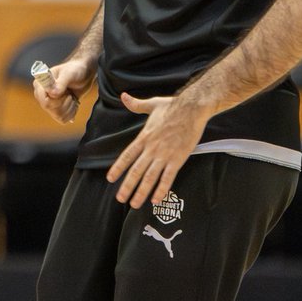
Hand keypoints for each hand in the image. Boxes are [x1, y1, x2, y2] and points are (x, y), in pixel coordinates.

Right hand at [34, 57, 93, 123]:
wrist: (84, 74)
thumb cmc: (75, 70)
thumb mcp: (69, 74)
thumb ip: (60, 83)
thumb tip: (52, 94)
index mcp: (40, 84)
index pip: (43, 101)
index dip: (56, 101)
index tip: (66, 92)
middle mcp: (42, 94)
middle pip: (50, 109)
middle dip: (64, 103)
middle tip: (70, 94)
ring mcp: (49, 103)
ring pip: (58, 116)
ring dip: (69, 108)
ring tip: (72, 97)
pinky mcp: (57, 110)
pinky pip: (62, 119)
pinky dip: (71, 113)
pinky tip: (73, 104)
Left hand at [106, 92, 208, 209]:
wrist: (191, 109)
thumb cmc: (172, 106)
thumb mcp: (151, 104)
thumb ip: (136, 104)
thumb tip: (123, 97)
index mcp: (144, 137)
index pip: (127, 155)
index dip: (118, 168)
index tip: (110, 179)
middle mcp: (151, 148)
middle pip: (136, 170)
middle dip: (127, 186)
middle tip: (120, 198)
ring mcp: (164, 155)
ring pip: (150, 177)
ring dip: (141, 192)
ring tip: (134, 203)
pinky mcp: (178, 159)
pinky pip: (168, 178)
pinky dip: (161, 189)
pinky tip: (156, 200)